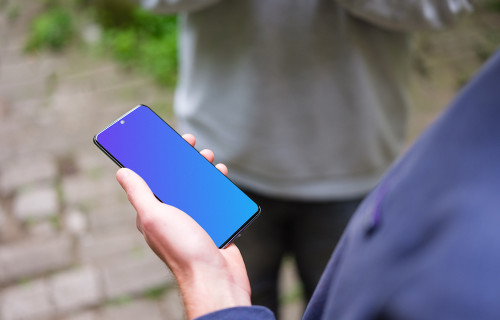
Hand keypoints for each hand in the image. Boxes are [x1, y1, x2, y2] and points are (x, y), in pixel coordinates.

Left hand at [116, 134, 250, 318]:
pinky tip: (222, 174)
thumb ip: (139, 193)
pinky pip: (216, 198)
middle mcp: (173, 215)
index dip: (156, 158)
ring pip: (198, 186)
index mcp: (155, 213)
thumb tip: (122, 172)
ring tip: (209, 158)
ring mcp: (195, 219)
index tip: (165, 140)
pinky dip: (219, 184)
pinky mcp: (214, 223)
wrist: (215, 278)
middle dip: (184, 159)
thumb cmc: (183, 249)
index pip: (151, 179)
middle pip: (177, 179)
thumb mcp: (155, 216)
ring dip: (203, 169)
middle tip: (192, 144)